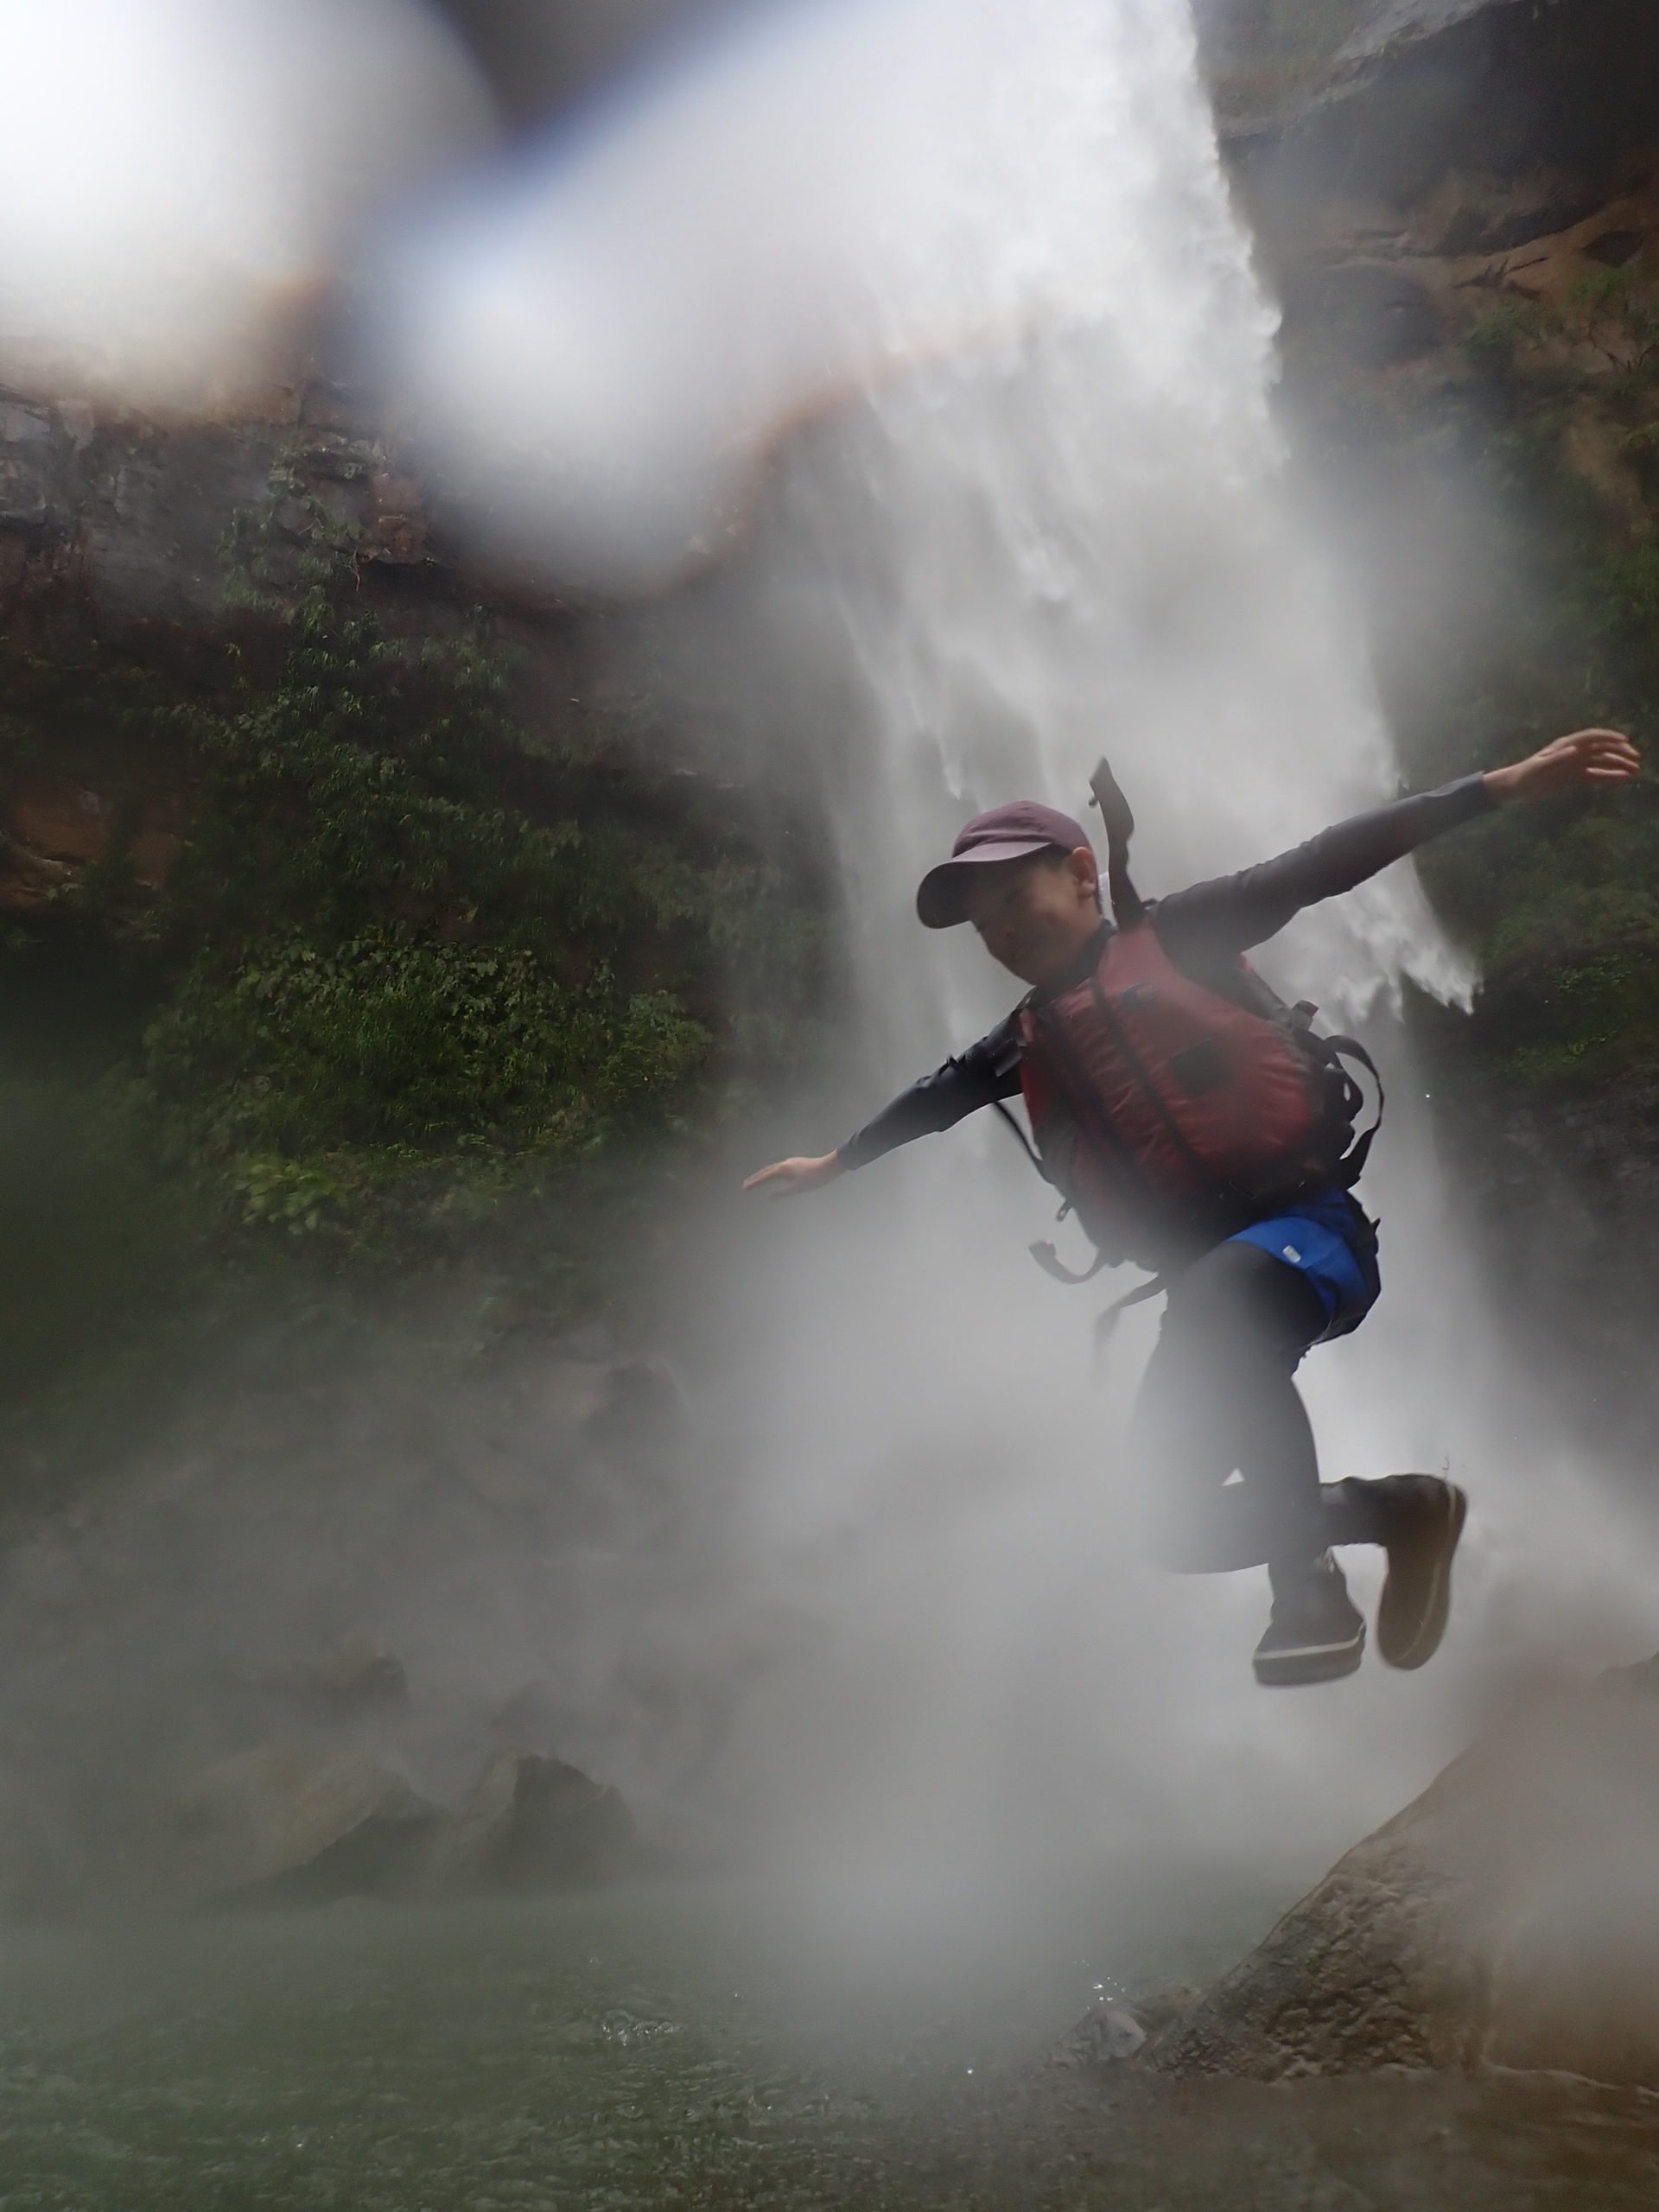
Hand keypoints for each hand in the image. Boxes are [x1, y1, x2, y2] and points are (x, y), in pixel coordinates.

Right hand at [741, 1152, 843, 1199]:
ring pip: (773, 1168)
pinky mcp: (796, 1163)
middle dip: (756, 1178)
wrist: (830, 1166)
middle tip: (745, 1185)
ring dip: (763, 1174)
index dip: (754, 1183)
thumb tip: (768, 1197)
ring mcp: (790, 1162)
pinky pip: (779, 1168)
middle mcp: (784, 1164)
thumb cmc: (814, 1179)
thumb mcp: (797, 1188)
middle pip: (766, 1171)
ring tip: (757, 1180)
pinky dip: (772, 1172)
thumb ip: (782, 1193)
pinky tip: (775, 1175)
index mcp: (783, 1169)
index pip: (764, 1177)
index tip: (744, 1188)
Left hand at [1484, 728, 1640, 802]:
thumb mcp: (1538, 768)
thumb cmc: (1524, 776)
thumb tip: (1575, 751)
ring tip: (1635, 771)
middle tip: (1635, 759)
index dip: (1608, 737)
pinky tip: (1624, 779)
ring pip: (1602, 762)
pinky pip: (1597, 774)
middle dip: (1619, 752)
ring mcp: (1576, 764)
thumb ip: (1555, 760)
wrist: (1515, 788)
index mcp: (1565, 745)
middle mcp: (1574, 752)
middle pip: (1601, 748)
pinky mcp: (1575, 776)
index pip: (1591, 737)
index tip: (1625, 741)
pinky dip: (1610, 776)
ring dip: (1619, 764)